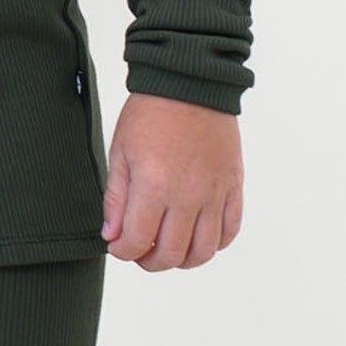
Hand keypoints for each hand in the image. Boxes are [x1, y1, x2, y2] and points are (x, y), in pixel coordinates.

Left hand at [100, 97, 242, 268]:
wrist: (190, 84)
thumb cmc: (151, 113)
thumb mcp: (120, 152)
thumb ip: (116, 199)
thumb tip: (113, 235)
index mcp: (154, 186)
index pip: (137, 242)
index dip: (123, 251)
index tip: (117, 245)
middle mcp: (188, 195)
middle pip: (171, 254)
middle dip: (150, 261)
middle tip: (140, 252)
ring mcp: (214, 192)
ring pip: (204, 251)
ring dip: (183, 259)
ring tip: (169, 248)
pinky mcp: (233, 186)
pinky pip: (231, 229)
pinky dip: (216, 243)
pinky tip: (198, 235)